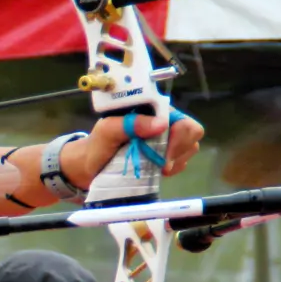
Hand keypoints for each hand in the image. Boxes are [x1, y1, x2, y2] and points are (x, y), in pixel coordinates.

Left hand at [64, 111, 204, 189]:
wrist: (88, 168)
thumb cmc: (96, 146)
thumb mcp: (106, 132)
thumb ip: (129, 124)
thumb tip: (161, 123)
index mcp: (152, 111)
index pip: (183, 120)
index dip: (179, 138)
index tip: (164, 157)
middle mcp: (164, 122)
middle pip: (192, 133)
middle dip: (178, 151)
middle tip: (160, 166)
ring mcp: (167, 139)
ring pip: (189, 149)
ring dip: (173, 161)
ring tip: (153, 167)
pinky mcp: (166, 156)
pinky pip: (181, 162)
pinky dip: (171, 168)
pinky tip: (155, 170)